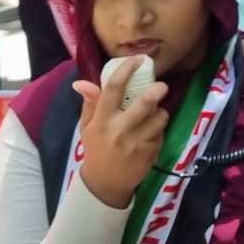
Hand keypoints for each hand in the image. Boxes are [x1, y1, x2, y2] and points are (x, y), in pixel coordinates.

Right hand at [69, 55, 170, 209]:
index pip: (114, 89)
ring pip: (159, 117)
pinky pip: (161, 133)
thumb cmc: (96, 149)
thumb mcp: (88, 127)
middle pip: (145, 103)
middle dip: (157, 90)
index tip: (138, 60)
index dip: (127, 69)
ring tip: (153, 115)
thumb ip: (90, 103)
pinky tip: (149, 135)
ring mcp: (136, 143)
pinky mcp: (150, 153)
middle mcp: (119, 130)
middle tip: (162, 86)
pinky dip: (158, 130)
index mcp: (102, 120)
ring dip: (159, 113)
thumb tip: (81, 81)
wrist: (104, 184)